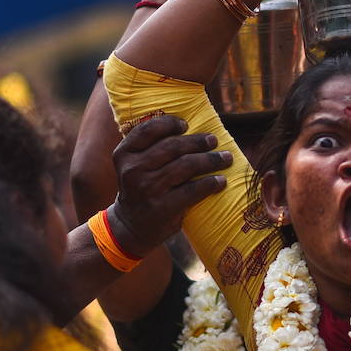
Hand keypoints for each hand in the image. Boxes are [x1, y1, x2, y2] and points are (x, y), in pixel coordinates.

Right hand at [107, 115, 231, 256]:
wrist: (130, 227)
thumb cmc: (140, 188)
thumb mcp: (134, 166)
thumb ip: (151, 148)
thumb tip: (188, 126)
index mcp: (125, 154)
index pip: (148, 130)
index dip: (169, 123)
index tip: (186, 125)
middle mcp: (134, 170)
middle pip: (173, 146)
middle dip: (197, 141)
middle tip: (213, 140)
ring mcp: (148, 189)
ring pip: (186, 165)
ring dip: (211, 160)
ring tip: (225, 158)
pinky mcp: (163, 208)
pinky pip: (193, 190)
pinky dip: (211, 183)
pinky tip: (221, 181)